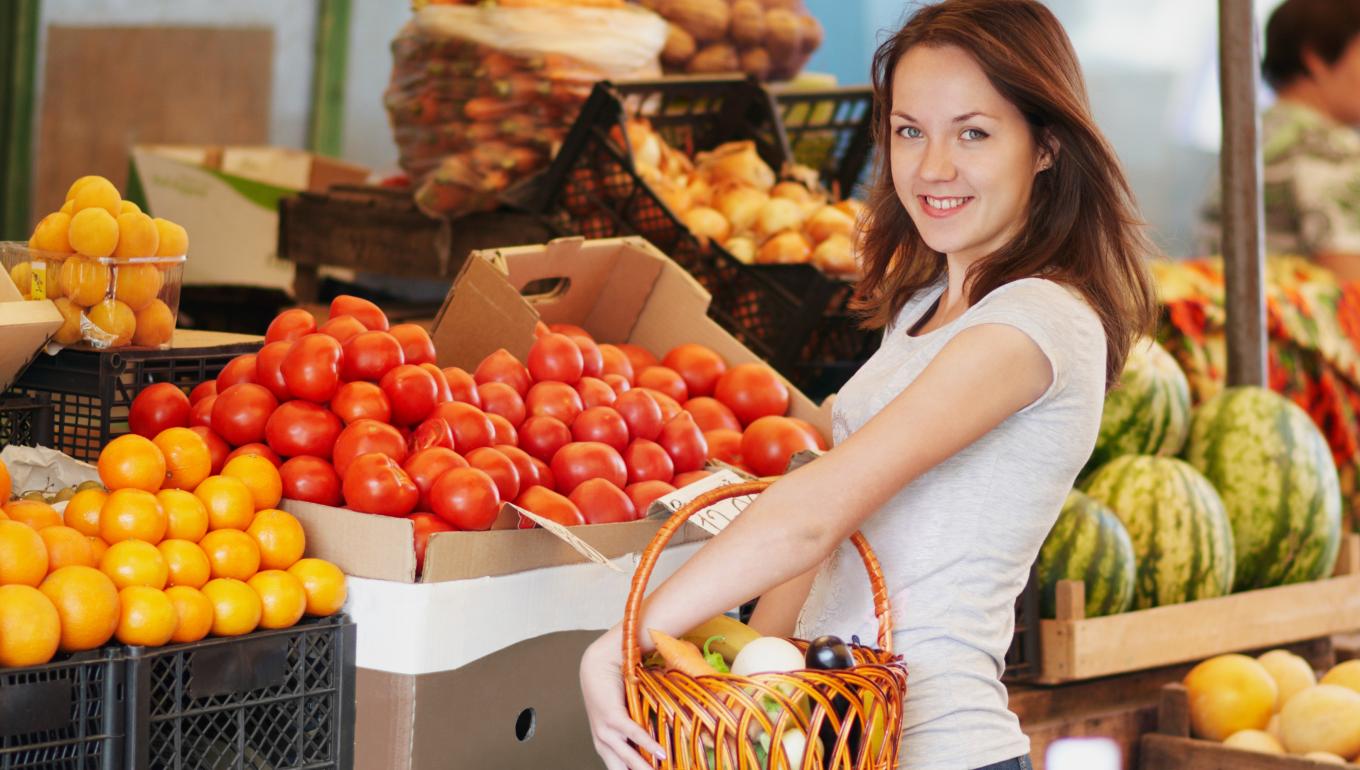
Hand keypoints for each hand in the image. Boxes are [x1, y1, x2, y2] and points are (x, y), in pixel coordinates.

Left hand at [580, 625, 666, 769]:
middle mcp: (603, 741)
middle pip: (620, 768)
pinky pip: (633, 734)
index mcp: (605, 744)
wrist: (599, 665)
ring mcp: (606, 730)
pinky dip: (648, 744)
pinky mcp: (612, 716)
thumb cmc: (614, 689)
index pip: (618, 768)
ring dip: (644, 767)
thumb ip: (639, 729)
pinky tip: (661, 754)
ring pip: (626, 757)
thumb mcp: (625, 715)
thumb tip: (663, 743)